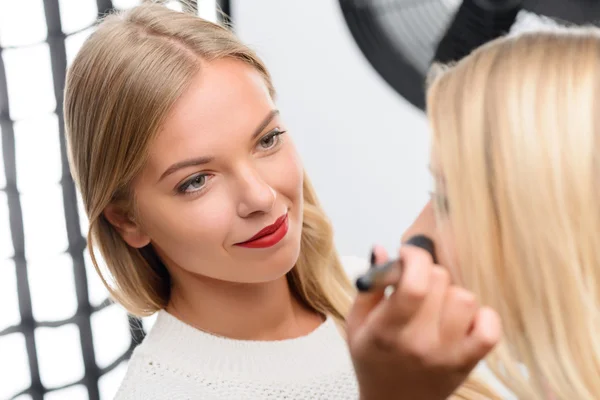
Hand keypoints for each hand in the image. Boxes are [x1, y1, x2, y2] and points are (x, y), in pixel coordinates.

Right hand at [346, 245, 501, 399]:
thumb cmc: (373, 360)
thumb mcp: (357, 323)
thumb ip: (369, 286)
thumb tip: (383, 249)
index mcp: (387, 331)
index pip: (414, 285)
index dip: (414, 258)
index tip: (407, 255)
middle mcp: (419, 343)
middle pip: (440, 282)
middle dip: (427, 273)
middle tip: (417, 283)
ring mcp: (447, 355)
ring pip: (465, 298)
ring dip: (451, 294)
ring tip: (437, 304)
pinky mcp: (468, 363)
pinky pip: (490, 328)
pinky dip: (482, 316)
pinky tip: (463, 318)